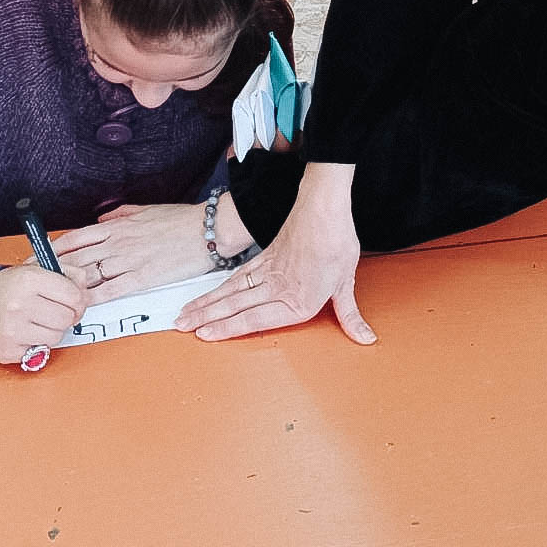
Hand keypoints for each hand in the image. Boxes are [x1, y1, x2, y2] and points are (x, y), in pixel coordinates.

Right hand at [0, 264, 87, 364]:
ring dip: (52, 331)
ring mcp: (13, 330)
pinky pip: (40, 351)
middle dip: (66, 316)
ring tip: (39, 321)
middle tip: (57, 312)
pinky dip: (37, 344)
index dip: (78, 299)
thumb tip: (84, 284)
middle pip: (67, 318)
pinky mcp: (9, 350)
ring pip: (56, 337)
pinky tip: (27, 332)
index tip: (74, 301)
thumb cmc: (2, 288)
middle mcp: (20, 305)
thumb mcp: (32, 269)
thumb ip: (64, 272)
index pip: (74, 295)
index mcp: (28, 280)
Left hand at [52, 201, 235, 303]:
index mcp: (118, 226)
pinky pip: (111, 289)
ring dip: (67, 285)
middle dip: (50, 269)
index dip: (53, 248)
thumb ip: (120, 215)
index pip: (76, 237)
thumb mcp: (146, 210)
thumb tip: (101, 220)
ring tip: (49, 295)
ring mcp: (128, 261)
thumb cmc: (181, 220)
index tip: (37, 256)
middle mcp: (118, 243)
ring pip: (89, 273)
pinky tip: (79, 304)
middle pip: (75, 257)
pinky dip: (93, 297)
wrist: (207, 230)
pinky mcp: (142, 278)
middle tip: (32, 279)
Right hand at [174, 163, 373, 343]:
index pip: (255, 319)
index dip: (228, 329)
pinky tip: (208, 295)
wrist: (324, 207)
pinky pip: (236, 276)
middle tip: (181, 326)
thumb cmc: (337, 242)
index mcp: (297, 300)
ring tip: (184, 315)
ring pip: (229, 291)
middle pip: (234, 306)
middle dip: (206, 319)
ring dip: (205, 304)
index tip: (205, 335)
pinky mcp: (264, 257)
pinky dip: (219, 287)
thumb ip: (349, 315)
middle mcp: (277, 288)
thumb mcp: (346, 282)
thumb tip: (366, 339)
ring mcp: (267, 272)